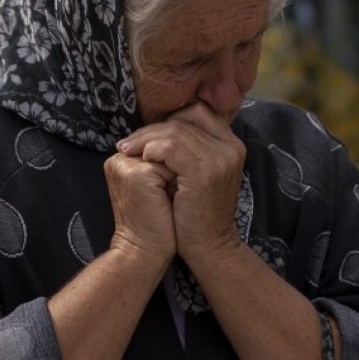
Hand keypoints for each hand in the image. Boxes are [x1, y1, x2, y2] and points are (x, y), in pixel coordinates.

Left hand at [118, 102, 245, 266]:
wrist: (209, 248)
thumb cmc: (197, 211)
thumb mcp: (199, 172)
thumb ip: (190, 147)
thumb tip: (160, 124)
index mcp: (232, 144)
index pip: (198, 111)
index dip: (170, 118)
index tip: (147, 134)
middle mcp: (231, 147)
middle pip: (184, 118)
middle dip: (151, 128)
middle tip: (128, 143)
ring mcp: (220, 158)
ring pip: (174, 131)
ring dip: (145, 139)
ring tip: (127, 150)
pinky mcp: (204, 172)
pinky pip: (171, 147)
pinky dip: (151, 150)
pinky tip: (142, 161)